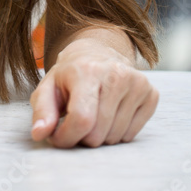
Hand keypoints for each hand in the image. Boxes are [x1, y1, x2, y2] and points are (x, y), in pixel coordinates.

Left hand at [29, 37, 159, 147]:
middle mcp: (115, 74)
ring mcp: (137, 83)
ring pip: (115, 137)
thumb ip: (42, 111)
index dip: (67, 137)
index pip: (81, 119)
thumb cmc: (69, 76)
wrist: (98, 53)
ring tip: (93, 115)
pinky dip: (118, 132)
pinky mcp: (151, 94)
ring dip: (100, 135)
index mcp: (87, 70)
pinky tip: (111, 113)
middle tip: (77, 121)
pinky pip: (132, 135)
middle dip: (82, 137)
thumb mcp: (48, 88)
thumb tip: (39, 134)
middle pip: (98, 133)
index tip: (58, 137)